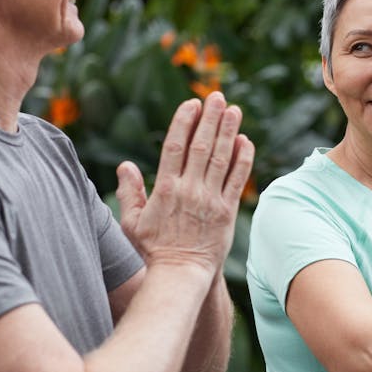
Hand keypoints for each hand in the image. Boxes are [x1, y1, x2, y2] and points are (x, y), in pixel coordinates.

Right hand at [115, 92, 254, 274]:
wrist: (181, 275)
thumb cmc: (153, 250)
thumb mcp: (132, 222)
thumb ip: (130, 192)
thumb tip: (125, 165)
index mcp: (165, 189)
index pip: (175, 146)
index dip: (184, 122)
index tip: (192, 104)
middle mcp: (189, 190)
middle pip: (201, 146)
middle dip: (210, 118)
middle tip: (218, 96)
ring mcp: (210, 200)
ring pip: (221, 158)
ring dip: (228, 132)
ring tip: (234, 110)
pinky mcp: (227, 211)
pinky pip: (236, 180)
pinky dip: (242, 159)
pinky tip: (245, 141)